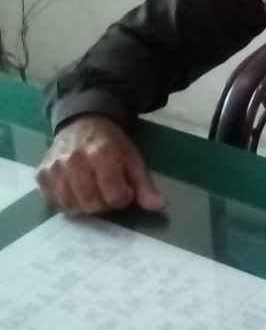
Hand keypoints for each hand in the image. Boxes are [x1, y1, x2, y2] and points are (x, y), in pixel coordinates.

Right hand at [36, 116, 165, 215]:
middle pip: (92, 204)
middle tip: (107, 189)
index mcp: (101, 152)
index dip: (124, 196)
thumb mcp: (133, 158)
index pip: (115, 195)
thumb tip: (159, 206)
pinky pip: (54, 204)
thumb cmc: (111, 143)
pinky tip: (75, 189)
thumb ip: (145, 184)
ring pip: (72, 207)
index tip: (124, 188)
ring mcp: (54, 168)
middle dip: (105, 203)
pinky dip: (67, 202)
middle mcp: (74, 160)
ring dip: (85, 205)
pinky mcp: (41, 174)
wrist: (82, 122)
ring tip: (92, 189)